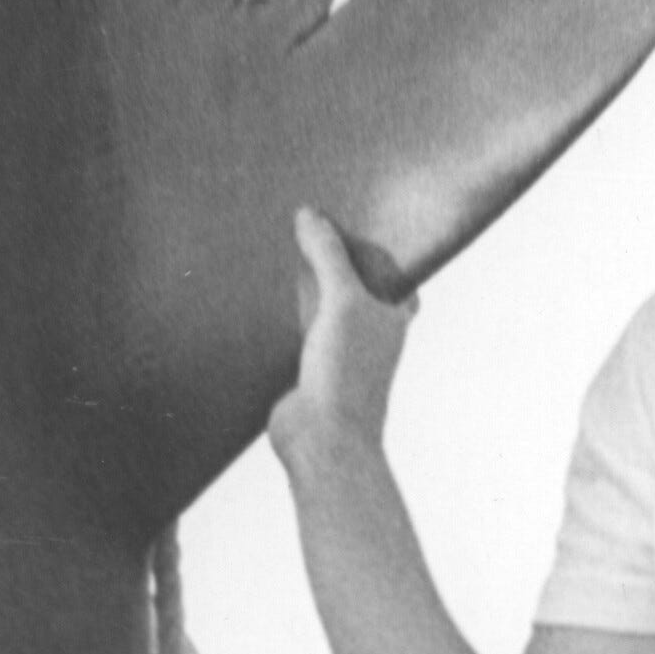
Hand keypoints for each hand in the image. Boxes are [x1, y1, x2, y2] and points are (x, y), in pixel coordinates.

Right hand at [268, 207, 414, 469]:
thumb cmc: (347, 374)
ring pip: (321, 306)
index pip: (393, 273)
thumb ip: (328, 256)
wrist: (321, 439)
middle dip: (333, 259)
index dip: (376, 247)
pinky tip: (262, 290)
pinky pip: (295, 328)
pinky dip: (283, 310)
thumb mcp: (341, 301)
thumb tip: (308, 214)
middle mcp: (368, 333)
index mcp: (391, 317)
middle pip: (352, 285)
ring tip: (280, 244)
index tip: (352, 217)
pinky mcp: (305, 366)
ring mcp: (336, 351)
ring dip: (304, 283)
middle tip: (308, 220)